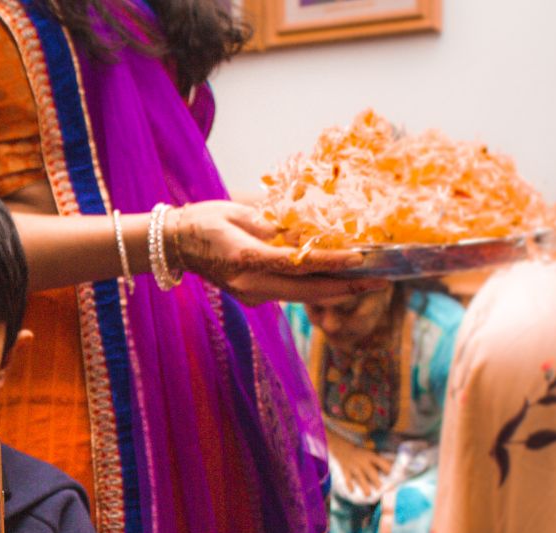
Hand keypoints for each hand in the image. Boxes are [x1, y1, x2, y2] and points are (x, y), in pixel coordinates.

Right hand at [170, 201, 388, 304]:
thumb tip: (308, 232)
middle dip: (347, 287)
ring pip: (301, 295)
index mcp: (247, 259)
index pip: (300, 263)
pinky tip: (334, 278)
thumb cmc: (205, 220)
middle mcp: (252, 284)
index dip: (333, 262)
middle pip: (308, 290)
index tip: (362, 258)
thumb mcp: (239, 212)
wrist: (174, 245)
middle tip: (381, 281)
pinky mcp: (252, 296)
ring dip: (335, 289)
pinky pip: (289, 292)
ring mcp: (252, 294)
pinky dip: (313, 286)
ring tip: (366, 281)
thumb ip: (274, 225)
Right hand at [327, 434, 391, 497]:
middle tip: (380, 488)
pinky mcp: (345, 470)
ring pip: (360, 477)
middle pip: (371, 471)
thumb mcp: (372, 454)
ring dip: (364, 486)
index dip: (387, 468)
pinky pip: (347, 478)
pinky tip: (352, 491)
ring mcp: (354, 466)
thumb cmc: (362, 454)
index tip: (391, 476)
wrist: (343, 449)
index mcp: (372, 457)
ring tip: (368, 494)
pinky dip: (349, 485)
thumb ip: (382, 461)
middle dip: (375, 480)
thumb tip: (396, 465)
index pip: (381, 462)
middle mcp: (363, 462)